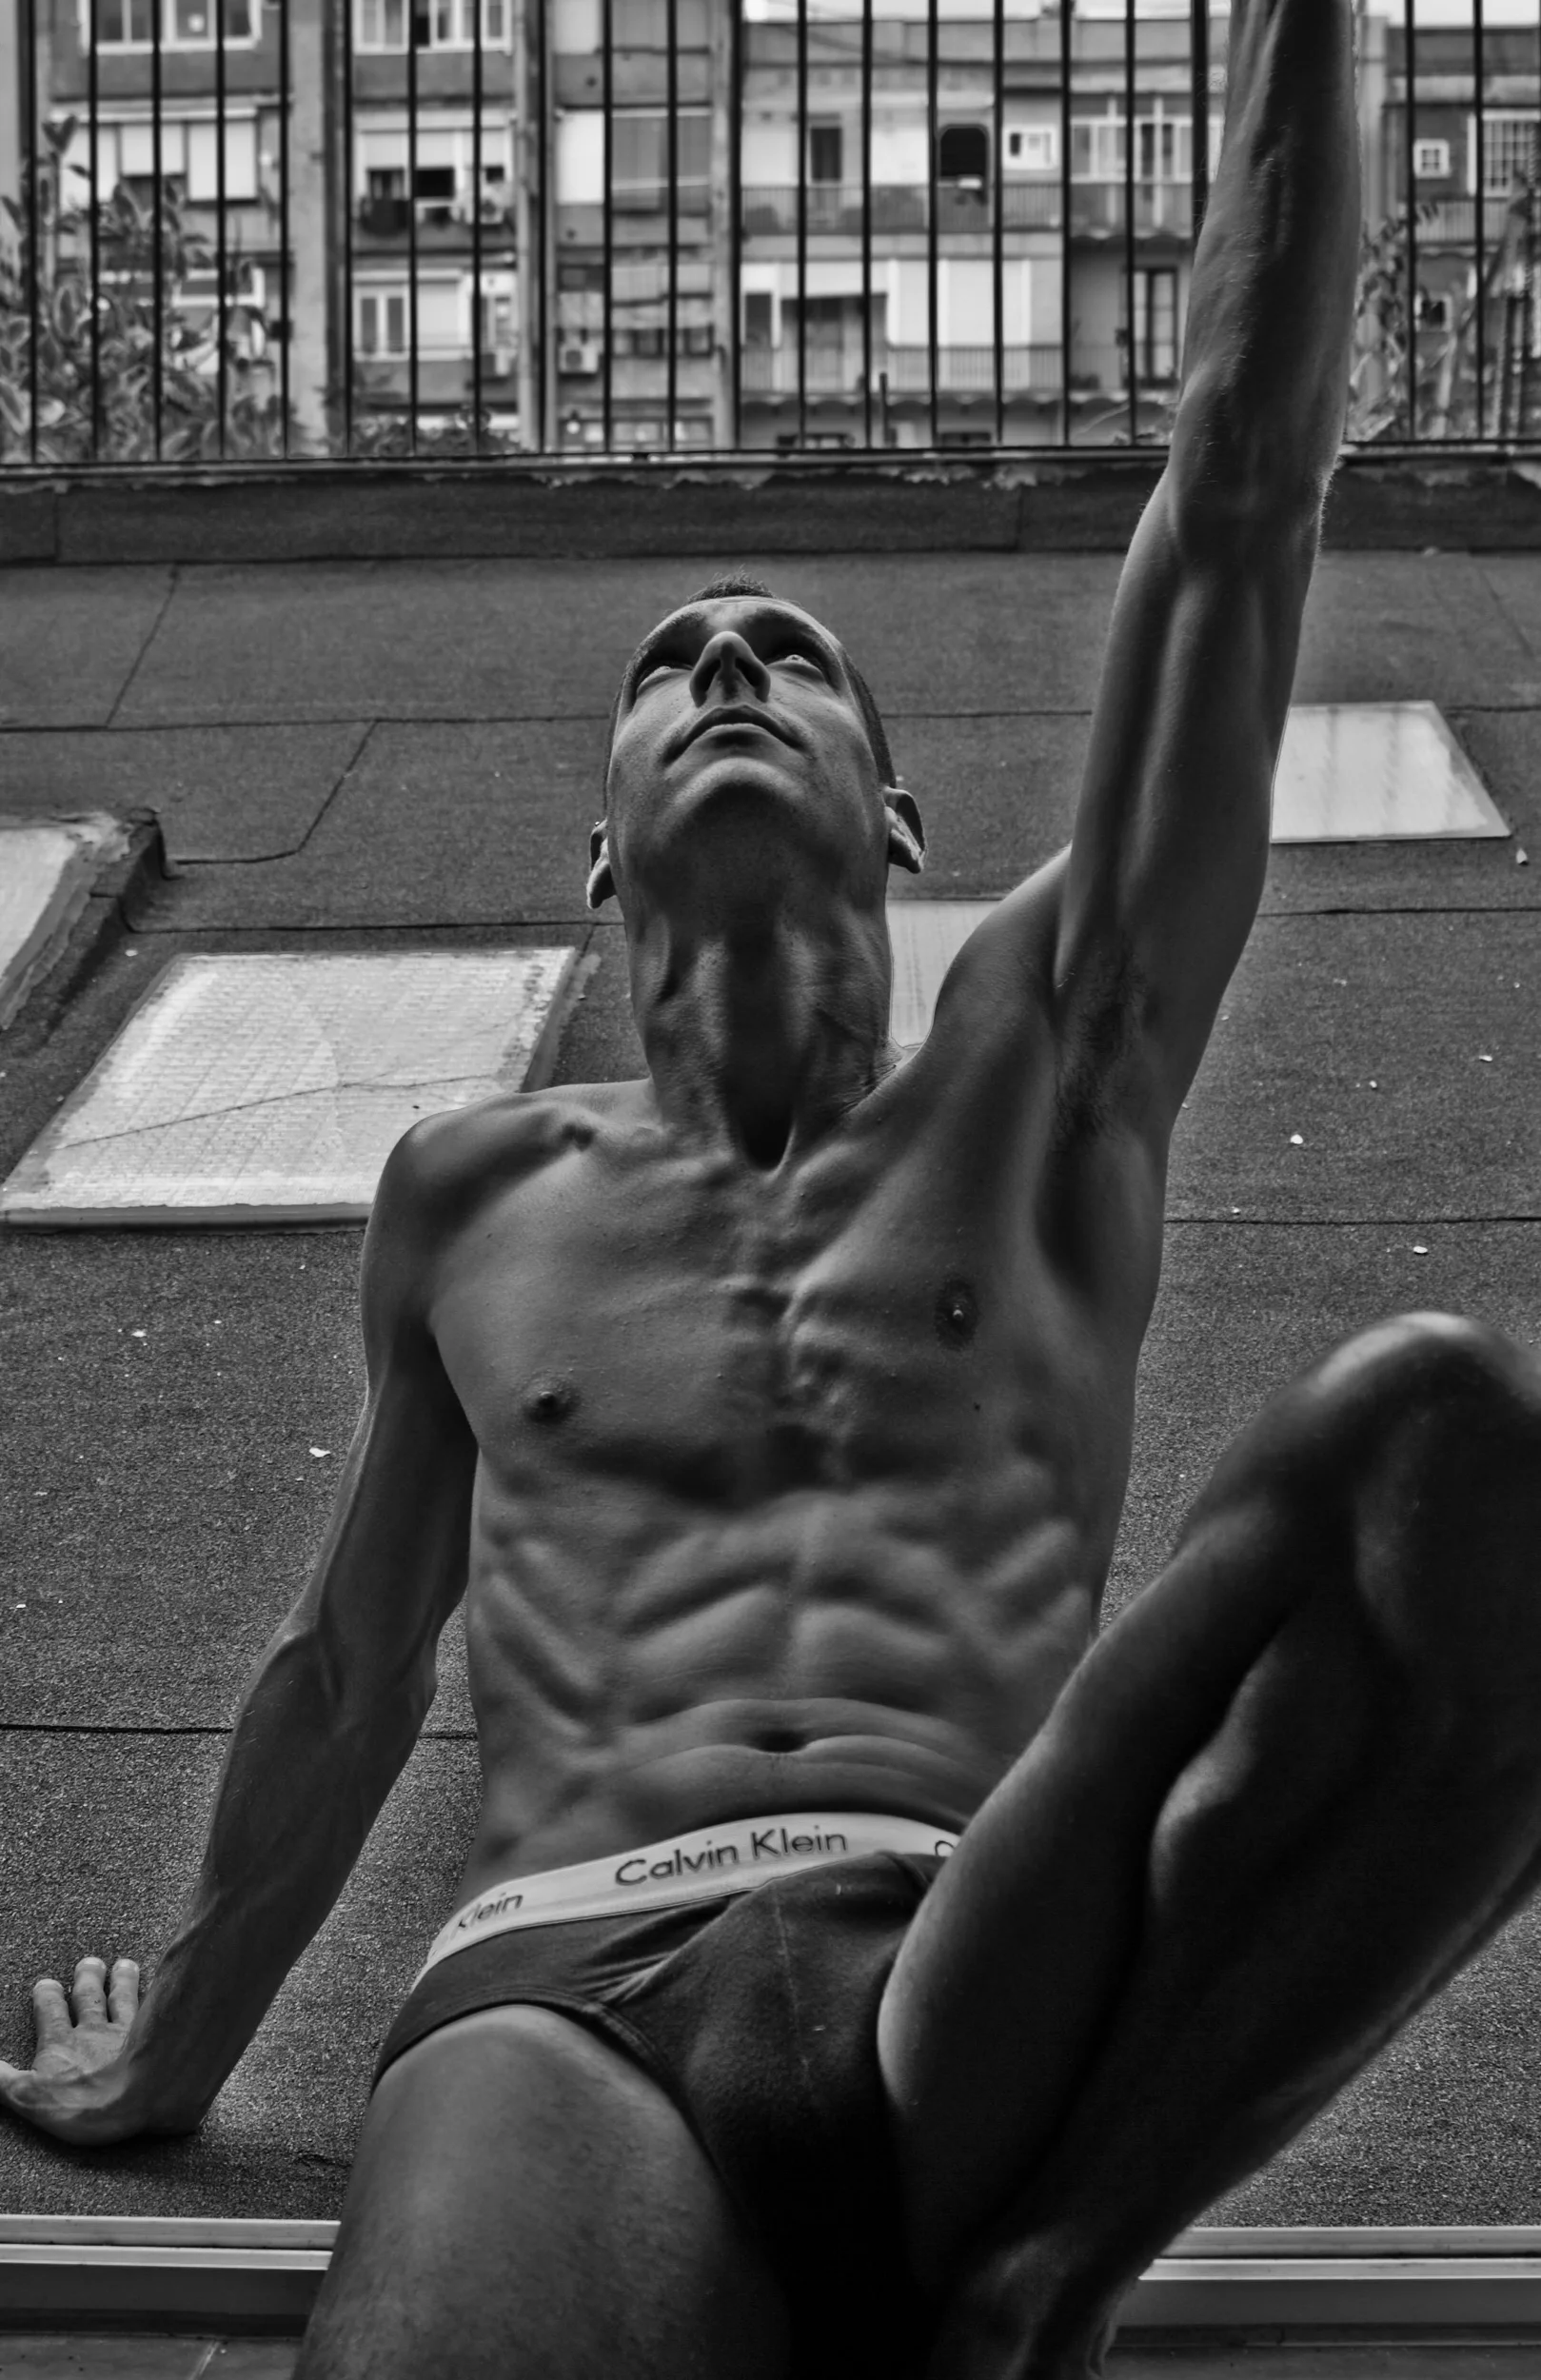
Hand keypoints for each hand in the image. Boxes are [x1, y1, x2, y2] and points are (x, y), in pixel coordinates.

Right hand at [0, 1955, 165, 2145]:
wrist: (141, 2095)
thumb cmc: (85, 2103)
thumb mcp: (30, 2097)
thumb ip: (2, 2080)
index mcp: (61, 2045)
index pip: (50, 2012)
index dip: (47, 1998)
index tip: (46, 1984)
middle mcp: (93, 2031)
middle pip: (89, 1998)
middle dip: (86, 1980)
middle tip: (89, 1963)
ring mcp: (126, 2031)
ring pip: (123, 1998)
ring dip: (122, 1981)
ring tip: (124, 1966)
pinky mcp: (155, 2035)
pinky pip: (152, 2007)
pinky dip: (155, 1993)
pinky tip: (162, 1986)